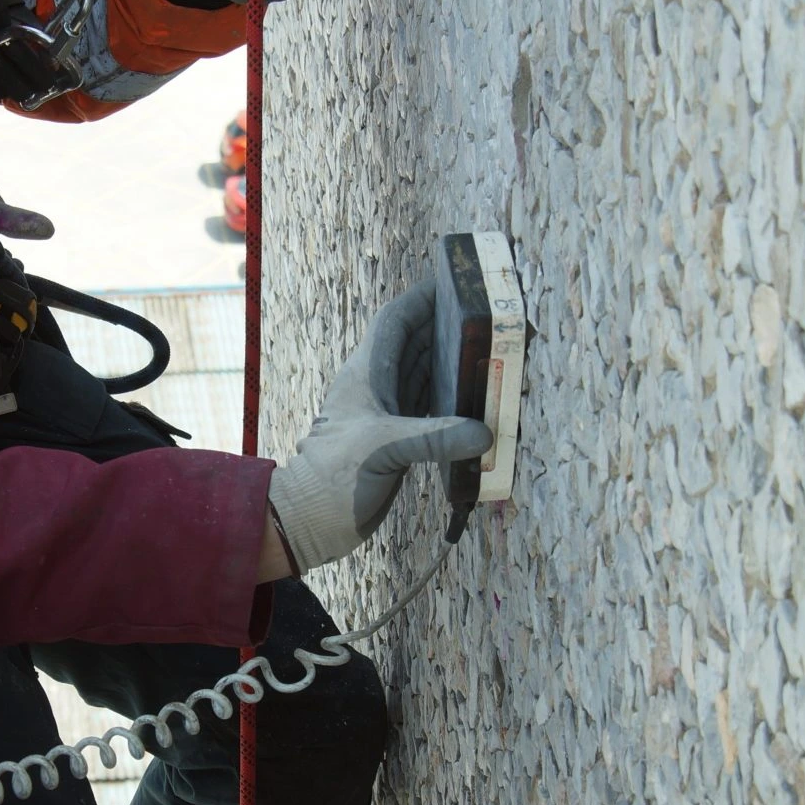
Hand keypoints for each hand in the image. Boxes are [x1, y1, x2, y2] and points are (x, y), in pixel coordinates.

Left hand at [266, 281, 490, 569]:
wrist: (310, 521)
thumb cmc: (334, 477)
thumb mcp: (385, 448)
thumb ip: (435, 437)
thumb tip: (483, 433)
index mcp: (366, 375)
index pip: (395, 322)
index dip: (422, 299)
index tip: (455, 283)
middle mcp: (378, 389)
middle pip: (418, 345)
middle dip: (451, 331)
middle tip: (492, 321)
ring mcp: (388, 416)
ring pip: (427, 378)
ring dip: (456, 368)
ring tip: (495, 356)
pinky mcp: (398, 442)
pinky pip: (432, 413)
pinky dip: (456, 407)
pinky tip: (482, 407)